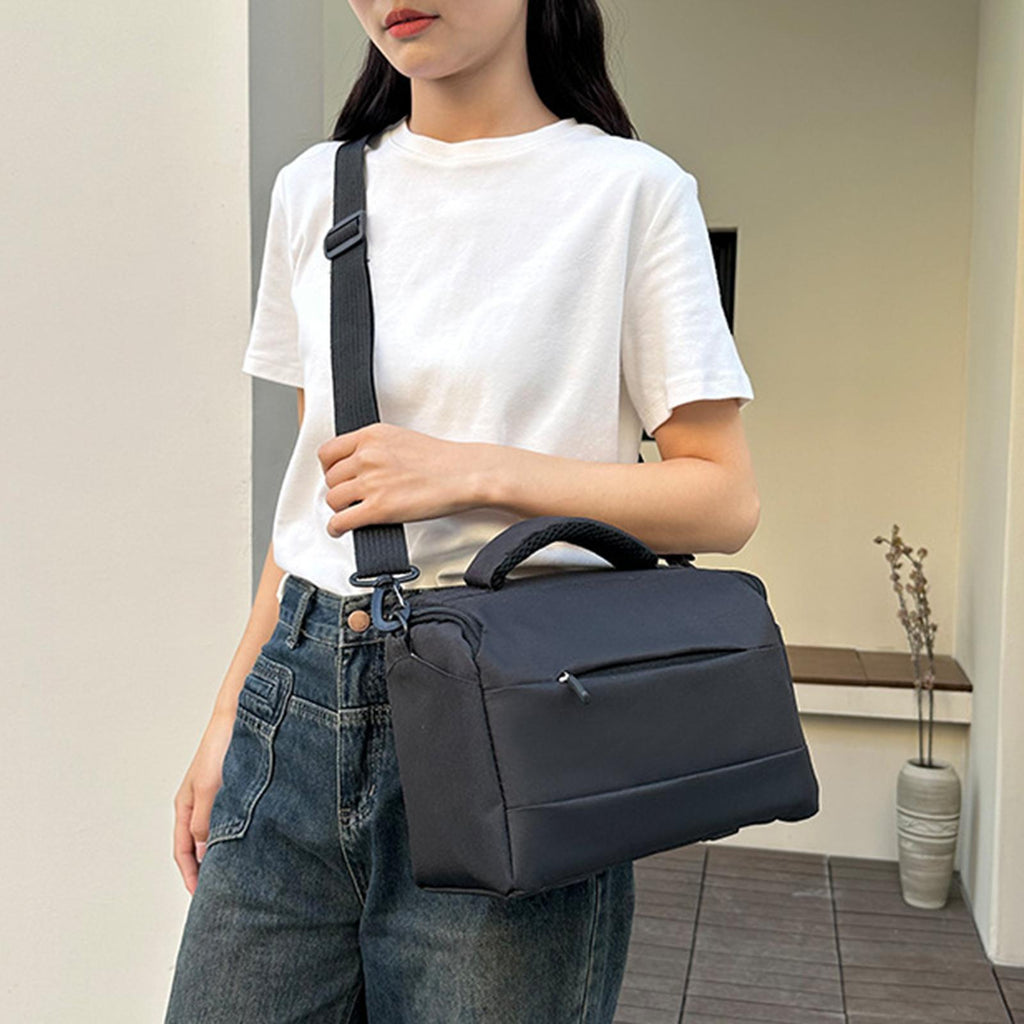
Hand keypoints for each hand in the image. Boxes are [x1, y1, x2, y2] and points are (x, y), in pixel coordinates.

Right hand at [172, 710, 234, 894]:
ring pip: (217, 835)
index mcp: (186, 805)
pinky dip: (238, 836)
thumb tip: (204, 853)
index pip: (182, 850)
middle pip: (199, 847)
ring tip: (240, 876)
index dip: (191, 875)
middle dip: (207, 871)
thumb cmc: (222, 745)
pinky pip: (233, 821)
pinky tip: (255, 845)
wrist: (242, 714)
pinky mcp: (236, 790)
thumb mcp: (210, 787)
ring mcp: (217, 797)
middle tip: (223, 894)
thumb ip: (205, 820)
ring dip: (225, 854)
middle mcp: (199, 804)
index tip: (202, 898)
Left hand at [316, 422, 490, 536]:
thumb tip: (357, 464)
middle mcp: (367, 456)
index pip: (328, 452)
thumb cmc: (443, 460)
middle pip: (330, 478)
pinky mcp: (378, 509)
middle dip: (339, 489)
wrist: (465, 474)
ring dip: (340, 509)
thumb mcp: (401, 438)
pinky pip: (340, 521)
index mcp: (372, 436)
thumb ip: (375, 447)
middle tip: (352, 496)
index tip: (336, 475)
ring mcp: (371, 483)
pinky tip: (341, 529)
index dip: (329, 468)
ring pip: (333, 500)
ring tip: (352, 512)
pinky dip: (336, 528)